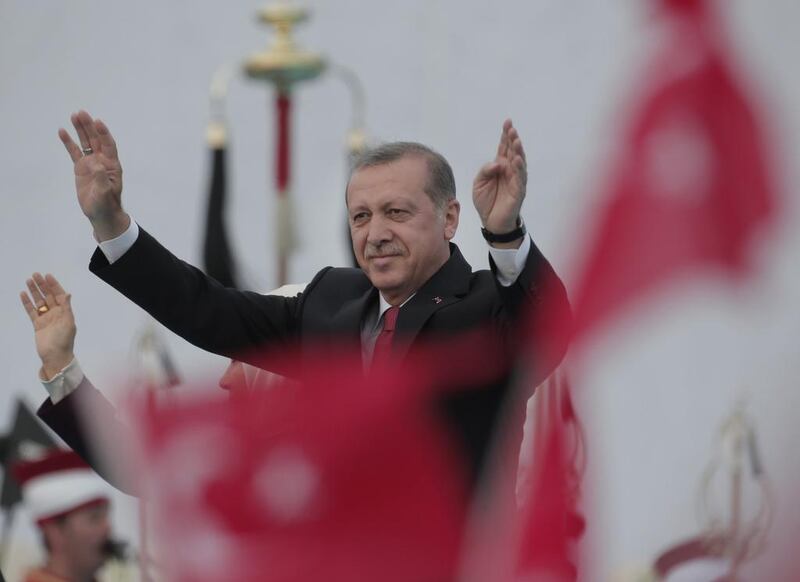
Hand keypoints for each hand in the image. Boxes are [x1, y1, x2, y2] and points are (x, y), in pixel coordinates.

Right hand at [20, 273, 76, 379]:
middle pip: (48, 296)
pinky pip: (31, 311)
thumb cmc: (64, 340)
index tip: (48, 276)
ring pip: (39, 301)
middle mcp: (55, 313)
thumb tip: (68, 294)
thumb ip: (67, 308)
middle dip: (42, 285)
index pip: (59, 295)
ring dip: (34, 291)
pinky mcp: (37, 324)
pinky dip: (27, 303)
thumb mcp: (68, 323)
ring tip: (28, 280)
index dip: (54, 285)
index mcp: (65, 312)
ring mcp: (46, 318)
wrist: (55, 356)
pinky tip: (23, 294)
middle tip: (35, 275)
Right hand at [59, 110, 128, 240]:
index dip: (104, 133)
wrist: (101, 213)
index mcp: (112, 165)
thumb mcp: (105, 193)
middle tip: (81, 113)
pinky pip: (74, 152)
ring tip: (74, 115)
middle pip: (95, 140)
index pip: (108, 145)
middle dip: (89, 126)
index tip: (97, 122)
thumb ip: (102, 178)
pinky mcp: (81, 168)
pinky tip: (63, 132)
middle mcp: (102, 161)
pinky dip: (69, 142)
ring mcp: (91, 163)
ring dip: (80, 129)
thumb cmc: (106, 204)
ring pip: (85, 143)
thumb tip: (97, 165)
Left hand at [472, 119, 527, 239]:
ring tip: (516, 140)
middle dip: (512, 139)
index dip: (505, 135)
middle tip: (511, 128)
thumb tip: (496, 163)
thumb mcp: (478, 183)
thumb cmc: (486, 201)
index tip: (507, 122)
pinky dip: (519, 168)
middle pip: (513, 151)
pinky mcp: (518, 191)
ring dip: (518, 151)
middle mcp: (509, 170)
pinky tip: (516, 159)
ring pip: (519, 162)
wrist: (491, 222)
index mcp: (499, 166)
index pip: (504, 147)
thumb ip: (485, 171)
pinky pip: (520, 178)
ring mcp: (515, 180)